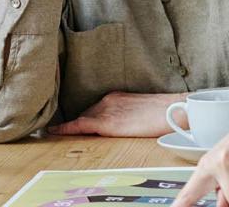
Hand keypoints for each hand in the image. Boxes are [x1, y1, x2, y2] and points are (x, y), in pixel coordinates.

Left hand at [48, 91, 184, 136]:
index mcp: (117, 96)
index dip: (82, 116)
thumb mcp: (142, 111)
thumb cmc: (165, 113)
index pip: (94, 108)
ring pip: (82, 119)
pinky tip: (54, 132)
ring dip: (71, 127)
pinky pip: (80, 125)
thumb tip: (124, 124)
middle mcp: (108, 100)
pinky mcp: (107, 122)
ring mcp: (106, 110)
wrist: (174, 111)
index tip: (70, 122)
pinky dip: (65, 128)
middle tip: (61, 131)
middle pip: (86, 114)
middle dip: (77, 123)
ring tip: (55, 132)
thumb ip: (128, 114)